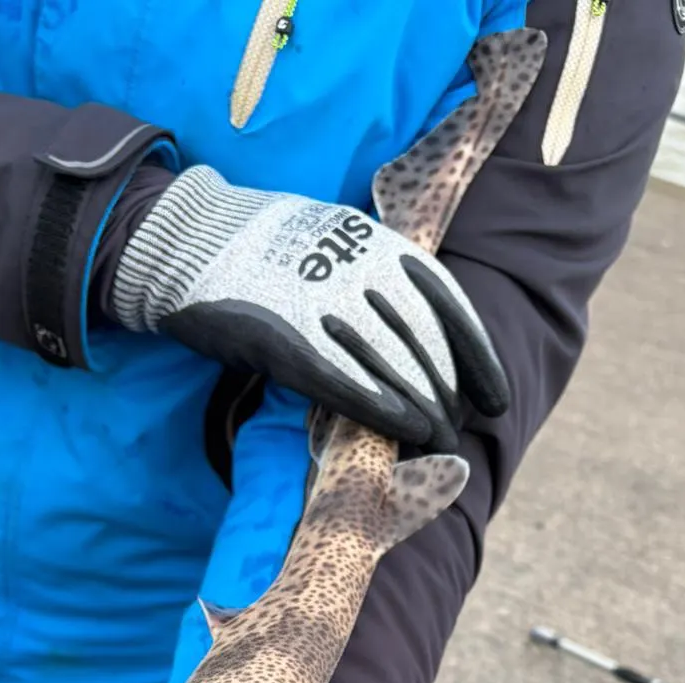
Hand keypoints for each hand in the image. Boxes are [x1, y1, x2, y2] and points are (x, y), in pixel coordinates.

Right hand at [108, 164, 509, 453]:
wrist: (189, 238)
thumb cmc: (260, 247)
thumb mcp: (334, 242)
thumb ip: (374, 276)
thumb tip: (408, 320)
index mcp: (377, 245)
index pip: (449, 307)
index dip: (477, 359)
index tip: (495, 397)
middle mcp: (361, 273)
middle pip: (426, 345)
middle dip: (448, 395)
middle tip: (455, 430)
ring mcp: (325, 308)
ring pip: (394, 368)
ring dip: (425, 412)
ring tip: (439, 442)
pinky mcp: (288, 343)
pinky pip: (349, 385)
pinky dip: (384, 411)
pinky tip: (408, 434)